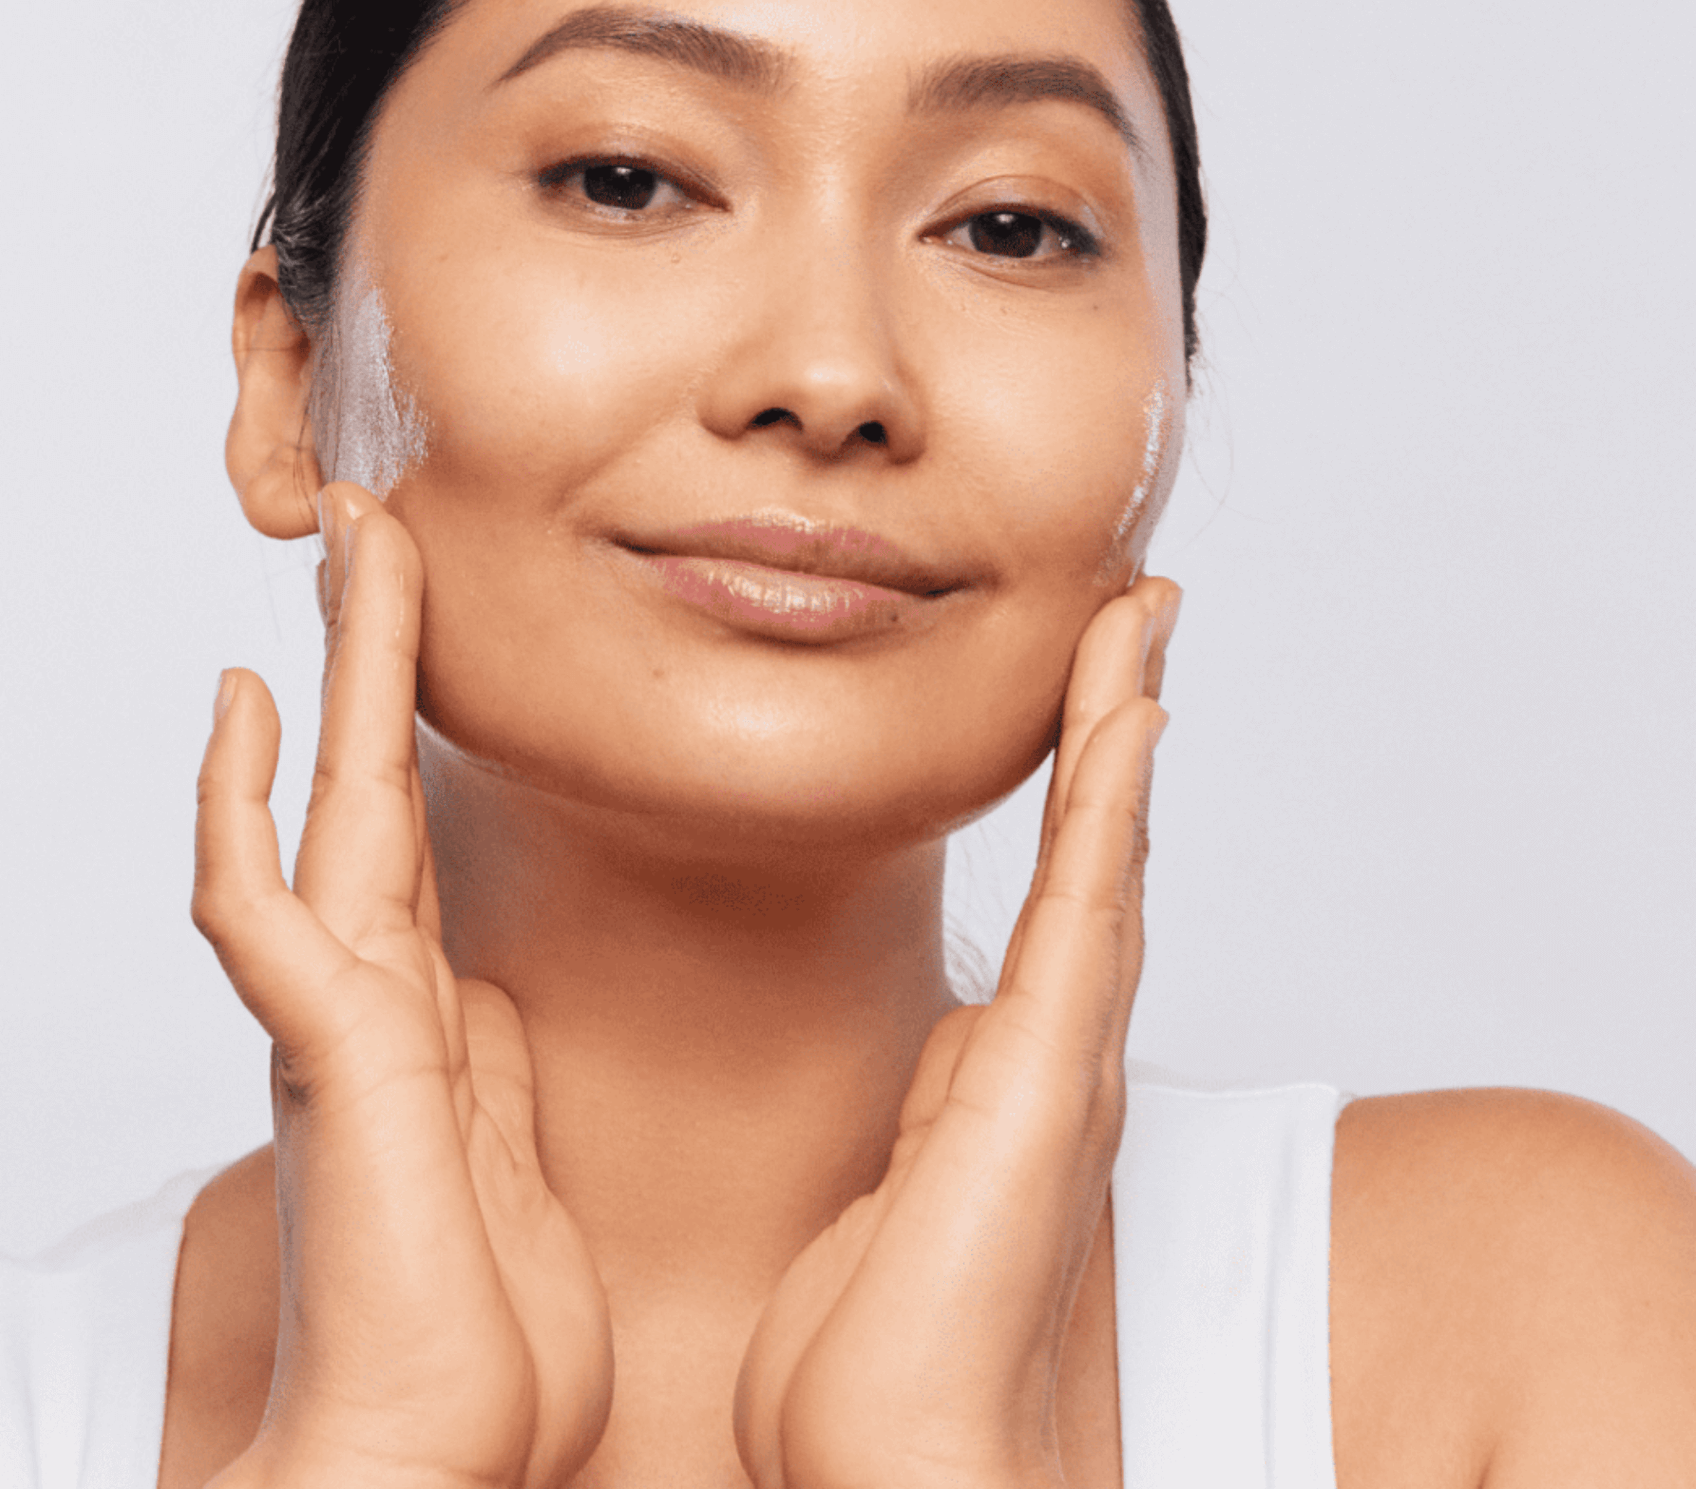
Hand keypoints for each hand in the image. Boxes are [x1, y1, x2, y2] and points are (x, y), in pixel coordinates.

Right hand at [193, 483, 612, 1488]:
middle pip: (371, 777)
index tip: (417, 621)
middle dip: (376, 647)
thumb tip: (475, 995)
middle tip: (375, 525)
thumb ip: (486, 1055)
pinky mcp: (330, 1052)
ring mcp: (342, 1012)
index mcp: (423, 1004)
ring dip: (338, 669)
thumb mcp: (509, 1145)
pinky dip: (237, 807)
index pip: (412, 822)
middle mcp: (371, 988)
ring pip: (327, 800)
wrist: (434, 1454)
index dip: (410, 717)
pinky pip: (261, 907)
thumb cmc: (480, 1325)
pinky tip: (240, 706)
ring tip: (343, 544)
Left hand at [734, 575, 1180, 1488]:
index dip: (1082, 789)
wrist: (896, 1463)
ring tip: (1141, 619)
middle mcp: (1056, 1050)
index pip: (1058, 894)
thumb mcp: (887, 1192)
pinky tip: (1131, 714)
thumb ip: (935, 1109)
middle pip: (1100, 850)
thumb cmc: (877, 1356)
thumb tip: (955, 1045)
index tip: (1094, 692)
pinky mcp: (1045, 1073)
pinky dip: (1113, 802)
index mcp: (1011, 1070)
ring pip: (1105, 850)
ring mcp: (1061, 1057)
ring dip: (1124, 728)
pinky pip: (1087, 901)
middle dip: (1120, 727)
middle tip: (1139, 615)